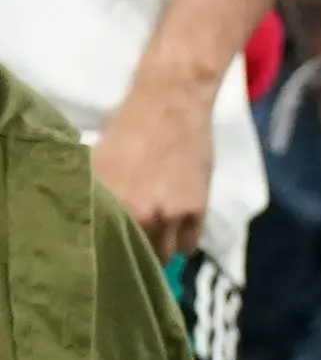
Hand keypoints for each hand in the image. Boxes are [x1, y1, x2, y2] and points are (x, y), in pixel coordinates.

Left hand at [93, 68, 215, 259]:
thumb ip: (93, 195)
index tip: (107, 250)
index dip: (106, 251)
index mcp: (109, 204)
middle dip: (134, 250)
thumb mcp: (97, 163)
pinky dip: (182, 240)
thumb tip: (83, 220)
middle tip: (131, 242)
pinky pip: (190, 243)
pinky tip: (176, 230)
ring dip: (159, 247)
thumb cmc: (128, 128)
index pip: (104, 247)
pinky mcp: (196, 209)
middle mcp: (139, 215)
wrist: (171, 104)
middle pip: (136, 255)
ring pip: (165, 253)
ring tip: (155, 236)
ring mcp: (170, 215)